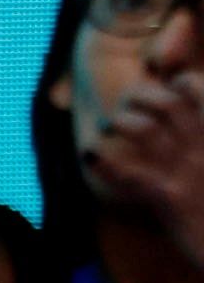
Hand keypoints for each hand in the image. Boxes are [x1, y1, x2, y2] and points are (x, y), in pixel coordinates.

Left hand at [82, 73, 203, 258]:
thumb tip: (195, 124)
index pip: (200, 92)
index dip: (182, 84)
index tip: (169, 86)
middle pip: (168, 104)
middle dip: (142, 96)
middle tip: (128, 103)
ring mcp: (188, 172)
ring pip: (147, 130)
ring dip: (124, 121)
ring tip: (111, 124)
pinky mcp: (170, 199)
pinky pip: (131, 175)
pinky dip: (106, 164)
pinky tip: (90, 156)